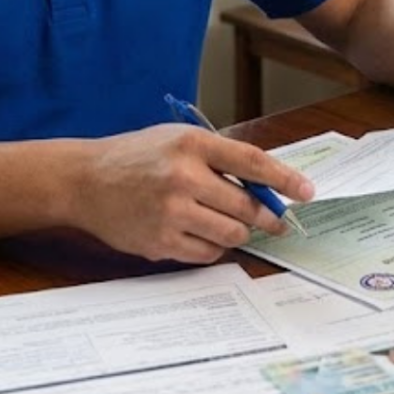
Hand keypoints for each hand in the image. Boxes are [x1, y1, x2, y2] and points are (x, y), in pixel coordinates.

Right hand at [70, 125, 314, 263]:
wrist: (86, 180)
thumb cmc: (138, 156)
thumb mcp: (179, 139)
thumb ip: (219, 158)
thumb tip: (267, 186)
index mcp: (191, 144)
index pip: (251, 161)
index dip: (285, 178)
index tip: (307, 191)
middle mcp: (182, 177)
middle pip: (247, 206)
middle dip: (268, 216)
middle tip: (277, 221)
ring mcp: (171, 213)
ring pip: (233, 234)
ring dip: (240, 232)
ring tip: (230, 223)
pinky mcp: (161, 242)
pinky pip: (208, 253)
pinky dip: (214, 246)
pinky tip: (202, 232)